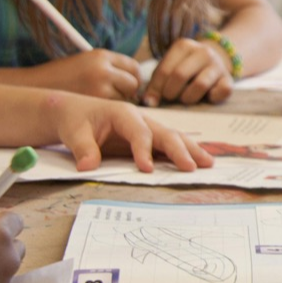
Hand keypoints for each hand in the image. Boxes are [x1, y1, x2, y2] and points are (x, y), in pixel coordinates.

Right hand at [31, 50, 139, 100]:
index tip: (126, 85)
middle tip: (115, 96)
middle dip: (128, 91)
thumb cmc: (61, 77)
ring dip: (117, 101)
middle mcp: (102, 69)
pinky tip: (93, 108)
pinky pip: (111, 108)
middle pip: (133, 83)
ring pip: (124, 98)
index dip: (132, 77)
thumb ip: (110, 68)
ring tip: (98, 101)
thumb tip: (136, 82)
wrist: (32, 87)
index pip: (133, 67)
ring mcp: (98, 86)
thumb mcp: (86, 63)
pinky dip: (107, 110)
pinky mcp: (93, 103)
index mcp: (101, 56)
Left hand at [44, 92, 214, 172]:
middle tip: (192, 167)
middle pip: (166, 133)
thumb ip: (82, 148)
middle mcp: (141, 119)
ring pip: (173, 137)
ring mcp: (147, 127)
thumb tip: (87, 167)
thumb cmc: (75, 120)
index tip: (147, 170)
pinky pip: (169, 144)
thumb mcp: (73, 133)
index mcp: (124, 113)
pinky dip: (184, 152)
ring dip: (191, 150)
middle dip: (180, 150)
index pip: (140, 133)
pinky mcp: (148, 138)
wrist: (73, 112)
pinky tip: (197, 162)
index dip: (144, 151)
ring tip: (208, 163)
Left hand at [142, 38, 232, 106]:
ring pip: (200, 84)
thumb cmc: (184, 69)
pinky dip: (212, 98)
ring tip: (185, 98)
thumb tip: (147, 102)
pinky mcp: (229, 79)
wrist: (213, 62)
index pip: (164, 70)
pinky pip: (221, 92)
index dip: (155, 89)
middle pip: (180, 75)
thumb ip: (156, 84)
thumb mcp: (168, 69)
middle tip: (170, 97)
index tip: (152, 100)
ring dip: (188, 97)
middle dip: (170, 92)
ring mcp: (218, 65)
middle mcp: (203, 52)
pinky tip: (206, 97)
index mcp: (184, 46)